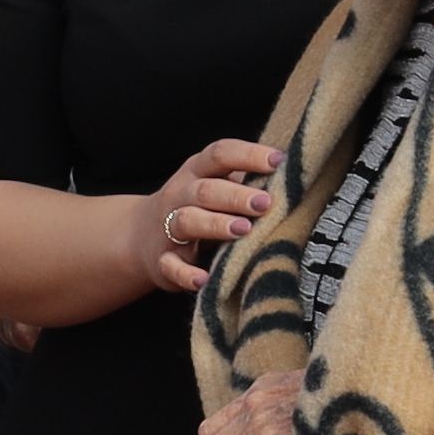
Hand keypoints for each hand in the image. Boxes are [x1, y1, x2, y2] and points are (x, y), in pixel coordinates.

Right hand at [131, 135, 281, 296]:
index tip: (277, 161)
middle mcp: (180, 194)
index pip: (220, 154)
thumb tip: (292, 175)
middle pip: (206, 190)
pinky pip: (171, 265)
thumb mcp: (215, 186)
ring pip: (187, 221)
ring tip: (243, 230)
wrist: (141, 237)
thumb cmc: (197, 208)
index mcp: (196, 171)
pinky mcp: (162, 260)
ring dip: (215, 225)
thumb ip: (245, 181)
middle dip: (236, 195)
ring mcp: (167, 227)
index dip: (248, 155)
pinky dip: (186, 274)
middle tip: (265, 203)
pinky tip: (203, 279)